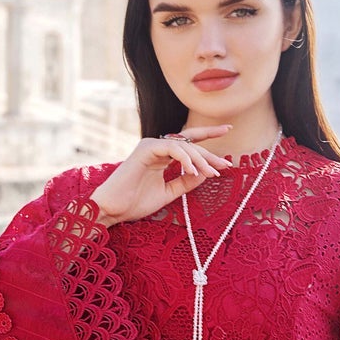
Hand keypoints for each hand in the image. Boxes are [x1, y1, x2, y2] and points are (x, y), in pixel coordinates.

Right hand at [91, 127, 234, 226]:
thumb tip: (205, 174)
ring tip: (211, 173)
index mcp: (162, 156)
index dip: (208, 134)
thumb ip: (185, 182)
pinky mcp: (145, 149)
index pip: (188, 142)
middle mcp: (157, 147)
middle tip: (225, 165)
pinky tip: (193, 172)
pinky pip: (172, 148)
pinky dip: (186, 159)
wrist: (112, 210)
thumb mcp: (168, 193)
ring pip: (184, 145)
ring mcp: (150, 146)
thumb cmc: (135, 203)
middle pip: (190, 143)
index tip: (227, 129)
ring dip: (200, 159)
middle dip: (210, 154)